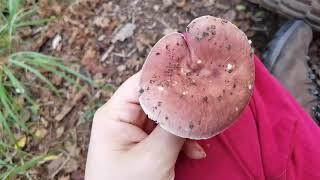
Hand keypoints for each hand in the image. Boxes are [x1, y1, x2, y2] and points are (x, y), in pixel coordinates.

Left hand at [85, 72, 205, 179]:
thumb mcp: (153, 157)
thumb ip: (173, 128)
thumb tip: (193, 104)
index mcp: (114, 114)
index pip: (142, 82)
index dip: (168, 76)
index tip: (194, 73)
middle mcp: (122, 117)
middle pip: (156, 98)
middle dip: (180, 106)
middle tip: (204, 106)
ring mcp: (133, 131)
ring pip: (164, 117)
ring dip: (183, 127)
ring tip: (199, 138)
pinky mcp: (143, 143)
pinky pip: (165, 133)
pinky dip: (181, 140)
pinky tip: (193, 151)